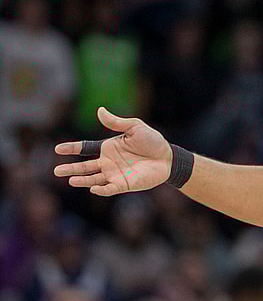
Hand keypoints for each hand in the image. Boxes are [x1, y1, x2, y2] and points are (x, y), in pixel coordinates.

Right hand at [54, 107, 171, 195]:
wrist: (168, 157)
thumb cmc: (152, 141)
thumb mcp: (134, 127)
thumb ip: (116, 122)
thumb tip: (99, 110)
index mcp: (108, 147)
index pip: (86, 148)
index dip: (72, 148)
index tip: (57, 149)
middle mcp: (108, 162)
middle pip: (85, 167)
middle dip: (71, 169)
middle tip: (56, 171)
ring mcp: (115, 174)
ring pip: (94, 179)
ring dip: (82, 180)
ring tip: (70, 180)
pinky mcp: (124, 184)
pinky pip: (110, 188)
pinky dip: (101, 190)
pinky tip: (93, 189)